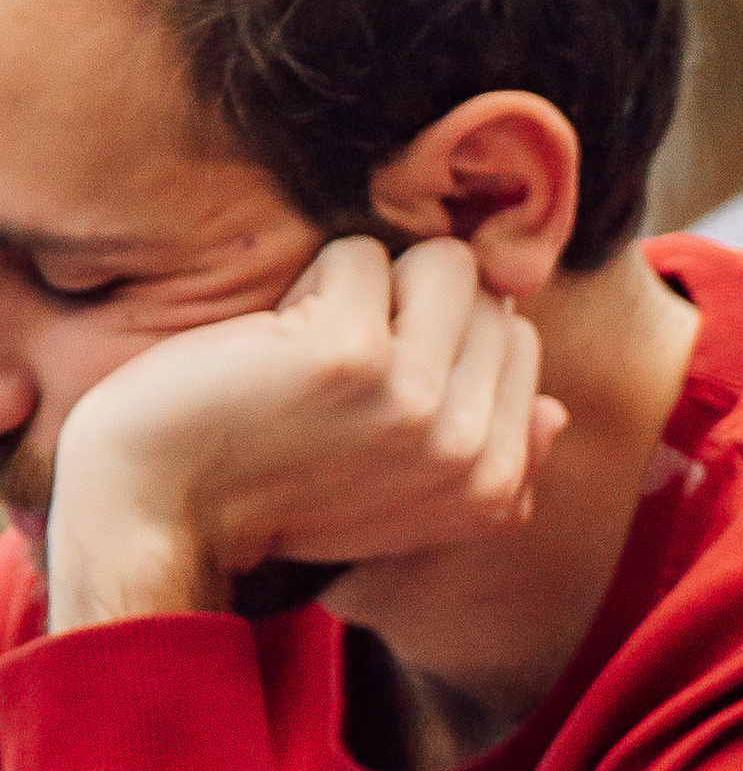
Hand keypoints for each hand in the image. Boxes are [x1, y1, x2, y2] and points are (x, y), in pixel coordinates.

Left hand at [44, 237, 566, 628]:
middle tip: (337, 372)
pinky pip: (358, 256)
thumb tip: (554, 413)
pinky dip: (309, 281)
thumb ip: (493, 461)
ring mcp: (415, 402)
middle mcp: (467, 451)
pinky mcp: (352, 355)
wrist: (161, 514)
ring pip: (442, 262)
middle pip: (487, 296)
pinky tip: (273, 343)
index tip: (375, 385)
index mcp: (492, 488)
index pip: (518, 344)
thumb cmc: (271, 496)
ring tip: (313, 348)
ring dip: (368, 287)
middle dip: (413, 306)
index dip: (443, 335)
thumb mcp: (403, 504)